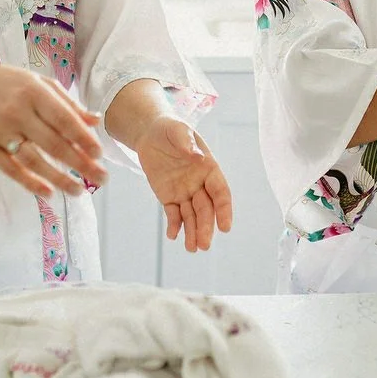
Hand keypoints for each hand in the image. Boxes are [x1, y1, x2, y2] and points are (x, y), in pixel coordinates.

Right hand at [0, 65, 104, 197]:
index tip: (100, 155)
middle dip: (79, 163)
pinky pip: (10, 169)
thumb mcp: (41, 84)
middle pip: (52, 143)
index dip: (83, 138)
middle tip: (102, 178)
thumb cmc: (12, 86)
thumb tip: (96, 121)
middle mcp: (16, 111)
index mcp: (34, 92)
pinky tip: (48, 192)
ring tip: (79, 191)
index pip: (63, 119)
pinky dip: (29, 182)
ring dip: (58, 178)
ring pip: (32, 160)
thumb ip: (68, 104)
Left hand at [136, 118, 233, 251]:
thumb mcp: (178, 131)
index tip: (225, 227)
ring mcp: (185, 192)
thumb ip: (187, 143)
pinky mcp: (169, 197)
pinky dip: (174, 225)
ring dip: (193, 232)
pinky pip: (173, 214)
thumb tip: (197, 155)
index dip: (224, 209)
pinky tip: (173, 236)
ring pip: (191, 216)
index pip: (220, 192)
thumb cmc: (170, 129)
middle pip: (206, 209)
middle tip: (204, 245)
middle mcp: (200, 183)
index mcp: (209, 168)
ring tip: (192, 248)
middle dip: (206, 227)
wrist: (151, 133)